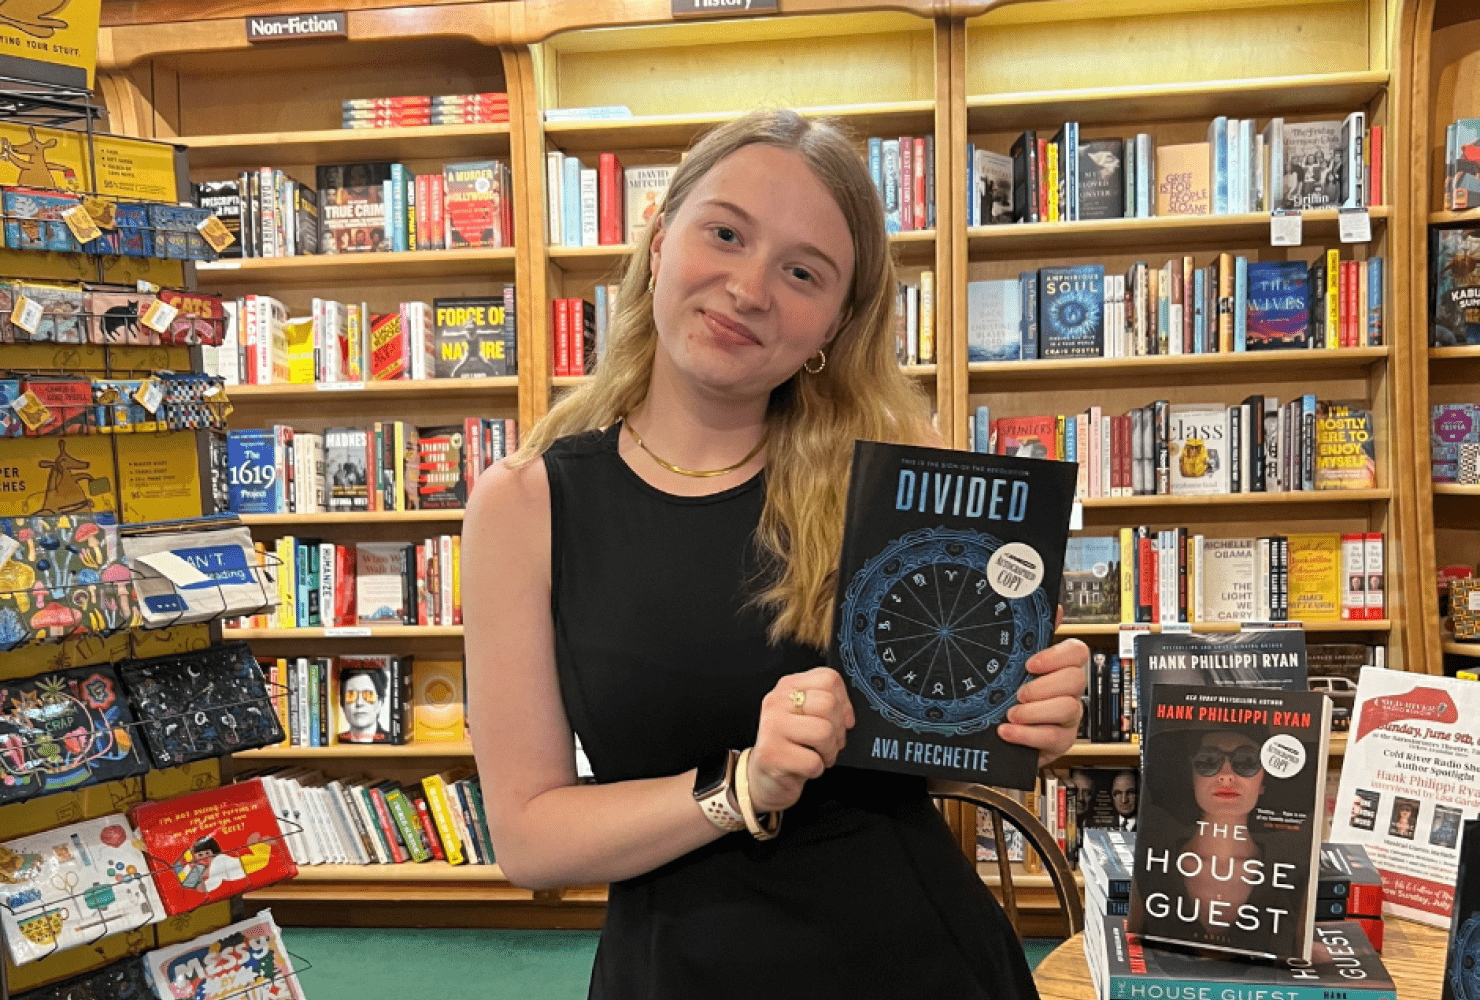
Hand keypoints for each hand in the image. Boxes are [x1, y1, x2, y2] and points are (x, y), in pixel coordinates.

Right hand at [746, 666, 854, 813]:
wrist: (765, 776)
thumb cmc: (791, 745)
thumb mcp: (807, 715)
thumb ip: (827, 703)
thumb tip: (847, 716)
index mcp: (788, 686)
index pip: (828, 679)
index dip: (843, 702)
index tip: (839, 719)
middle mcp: (776, 702)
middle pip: (828, 704)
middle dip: (838, 730)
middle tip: (829, 742)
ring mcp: (771, 727)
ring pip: (824, 732)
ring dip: (829, 751)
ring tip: (819, 754)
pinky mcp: (771, 754)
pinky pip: (813, 761)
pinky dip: (817, 769)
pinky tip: (805, 767)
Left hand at [999, 613, 1087, 766]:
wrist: (995, 734)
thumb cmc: (1007, 695)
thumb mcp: (1012, 666)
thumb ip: (1031, 638)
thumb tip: (1052, 607)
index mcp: (1059, 668)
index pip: (1077, 652)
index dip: (1056, 656)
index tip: (1031, 664)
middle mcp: (1068, 691)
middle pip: (1076, 679)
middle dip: (1043, 687)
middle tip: (1019, 693)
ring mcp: (1068, 717)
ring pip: (1068, 709)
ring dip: (1034, 712)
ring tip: (1011, 715)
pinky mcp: (1061, 741)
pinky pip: (1054, 738)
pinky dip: (1028, 735)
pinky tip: (1008, 731)